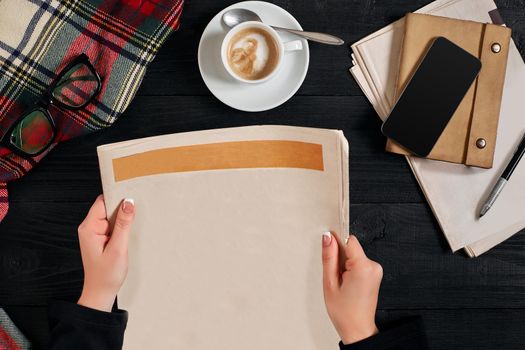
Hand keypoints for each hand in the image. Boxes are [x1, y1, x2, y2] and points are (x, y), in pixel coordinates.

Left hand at [77, 195, 134, 311]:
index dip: (117, 197)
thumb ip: (124, 224)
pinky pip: (113, 225)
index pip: (102, 202)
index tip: (131, 195)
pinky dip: (121, 227)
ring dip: (123, 220)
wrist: (101, 293)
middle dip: (122, 209)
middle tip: (134, 217)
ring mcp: (94, 233)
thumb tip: (129, 203)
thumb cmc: (106, 275)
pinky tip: (126, 235)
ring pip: (111, 216)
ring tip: (129, 231)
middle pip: (107, 207)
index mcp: (89, 228)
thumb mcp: (118, 248)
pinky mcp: (101, 238)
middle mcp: (89, 228)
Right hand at [322, 232, 382, 343]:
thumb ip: (329, 257)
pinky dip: (351, 268)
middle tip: (335, 275)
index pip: (349, 240)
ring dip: (345, 264)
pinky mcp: (375, 273)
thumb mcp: (329, 283)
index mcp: (363, 267)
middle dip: (340, 257)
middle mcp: (373, 266)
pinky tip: (348, 282)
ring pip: (354, 254)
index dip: (336, 243)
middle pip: (352, 247)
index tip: (329, 249)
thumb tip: (328, 238)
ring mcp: (376, 270)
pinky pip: (359, 262)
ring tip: (342, 282)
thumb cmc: (345, 312)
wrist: (357, 329)